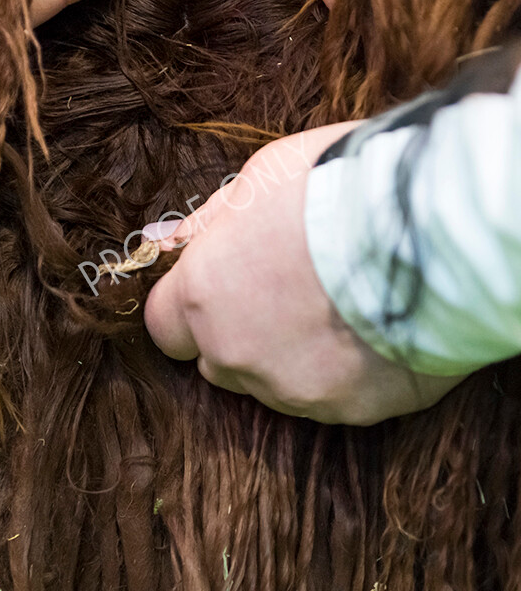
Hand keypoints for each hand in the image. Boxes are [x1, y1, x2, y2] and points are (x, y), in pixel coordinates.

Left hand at [143, 125, 465, 424]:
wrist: (426, 223)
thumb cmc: (333, 186)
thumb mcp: (257, 179)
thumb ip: (206, 223)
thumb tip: (166, 242)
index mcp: (202, 296)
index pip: (164, 328)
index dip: (188, 310)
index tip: (217, 291)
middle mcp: (237, 354)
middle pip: (217, 361)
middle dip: (238, 334)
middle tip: (286, 292)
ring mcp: (294, 389)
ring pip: (274, 384)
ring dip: (290, 356)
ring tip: (338, 307)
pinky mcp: (351, 410)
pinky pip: (331, 398)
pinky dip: (342, 373)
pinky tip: (371, 331)